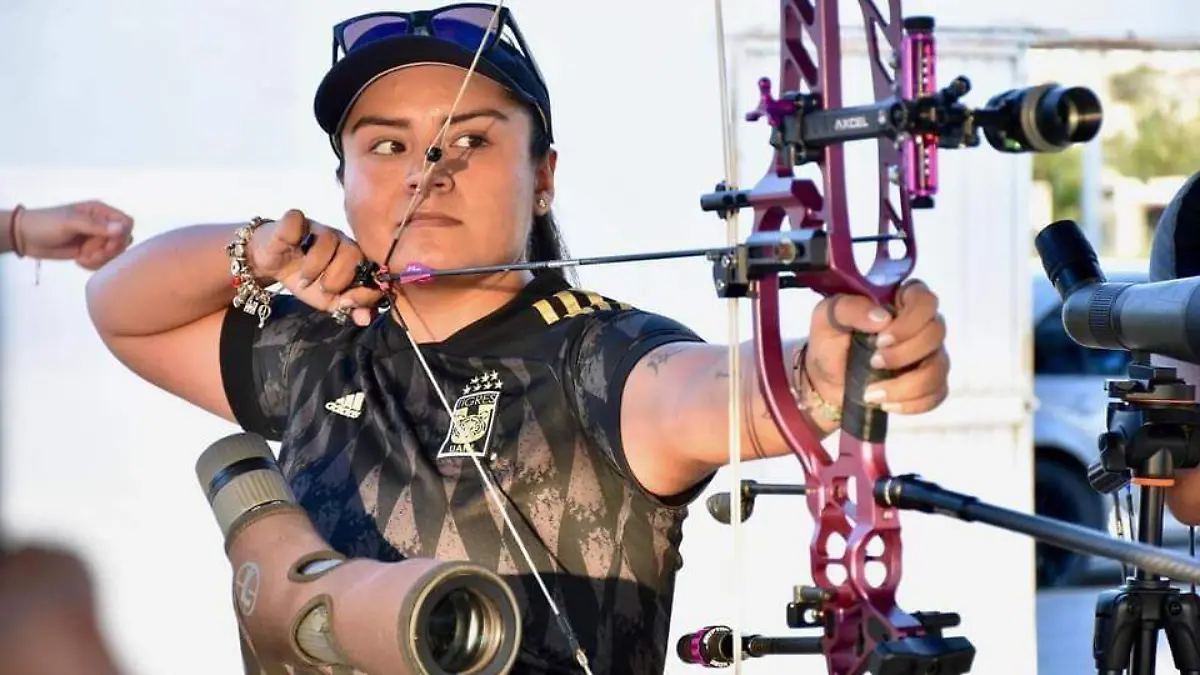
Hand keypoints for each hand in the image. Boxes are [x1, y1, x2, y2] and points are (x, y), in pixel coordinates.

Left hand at [14, 200, 134, 269]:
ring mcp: (96, 239)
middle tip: (90, 253)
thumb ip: (96, 226)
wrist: (25, 238)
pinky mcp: (90, 252)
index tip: (106, 244)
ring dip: (100, 259)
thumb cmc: (46, 224)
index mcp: (100, 212)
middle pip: (123, 241)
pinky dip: (93, 265)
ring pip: (114, 254)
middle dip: (108, 250)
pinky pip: (103, 262)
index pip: (126, 223)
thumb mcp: (70, 222)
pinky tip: (79, 261)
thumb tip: (123, 228)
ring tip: (82, 257)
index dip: (121, 236)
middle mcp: (102, 225)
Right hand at [248, 209, 383, 325]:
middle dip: (339, 278)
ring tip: (304, 280)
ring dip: (315, 266)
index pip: (371, 269)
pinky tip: (290, 250)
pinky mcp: (294, 219)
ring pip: (329, 239)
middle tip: (323, 289)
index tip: (344, 302)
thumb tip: (364, 319)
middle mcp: (340, 240)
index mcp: (353, 259)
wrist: (273, 264)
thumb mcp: (328, 301)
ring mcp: (318, 227)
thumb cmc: (305, 280)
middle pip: (353, 253)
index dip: (362, 288)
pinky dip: (293, 235)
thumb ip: (348, 308)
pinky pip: (297, 219)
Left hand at [802, 280, 949, 430]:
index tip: (881, 338)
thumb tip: (882, 317)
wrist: (826, 381)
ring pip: (939, 367)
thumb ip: (849, 308)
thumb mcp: (828, 318)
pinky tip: (886, 404)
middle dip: (904, 354)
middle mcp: (922, 325)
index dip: (909, 321)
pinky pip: (937, 394)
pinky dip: (912, 403)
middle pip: (936, 333)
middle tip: (873, 362)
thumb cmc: (830, 342)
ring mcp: (929, 355)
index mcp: (900, 302)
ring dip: (906, 385)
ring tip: (872, 393)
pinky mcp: (930, 383)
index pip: (925, 300)